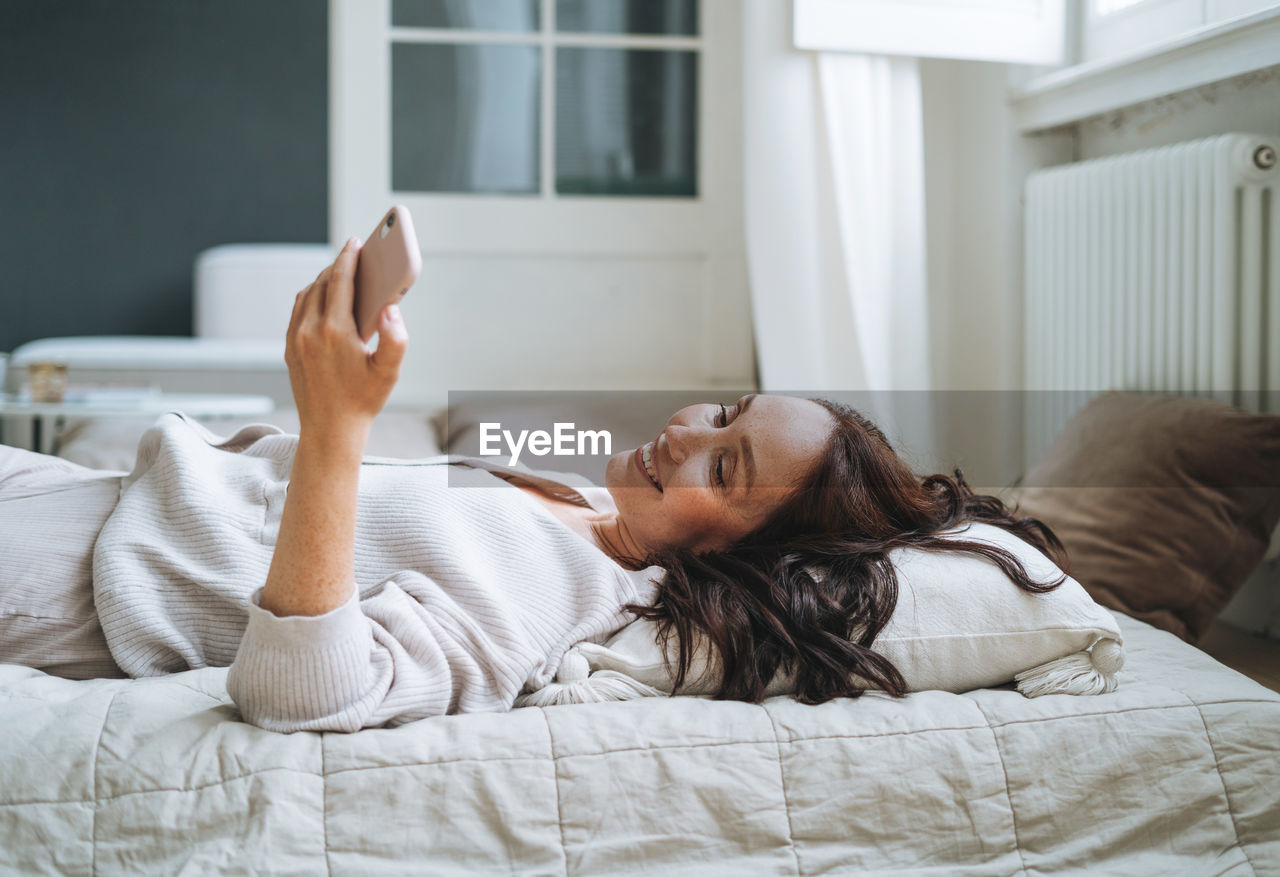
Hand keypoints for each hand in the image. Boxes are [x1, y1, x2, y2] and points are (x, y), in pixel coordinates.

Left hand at [285, 238, 408, 434]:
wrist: (330, 431)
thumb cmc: (363, 401)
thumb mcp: (389, 372)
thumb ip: (396, 338)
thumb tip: (391, 308)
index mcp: (334, 330)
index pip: (339, 280)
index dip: (349, 257)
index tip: (355, 242)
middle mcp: (309, 331)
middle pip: (321, 283)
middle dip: (337, 267)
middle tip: (354, 257)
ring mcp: (295, 340)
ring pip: (306, 295)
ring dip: (322, 281)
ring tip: (340, 276)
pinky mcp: (288, 349)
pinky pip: (297, 311)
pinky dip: (310, 298)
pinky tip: (324, 300)